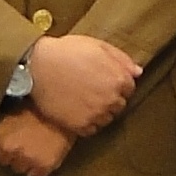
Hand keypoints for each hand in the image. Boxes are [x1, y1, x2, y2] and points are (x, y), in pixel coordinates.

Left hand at [0, 108, 71, 175]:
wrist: (65, 109)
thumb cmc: (37, 106)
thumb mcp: (8, 112)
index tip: (6, 132)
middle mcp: (9, 150)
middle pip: (2, 159)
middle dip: (9, 151)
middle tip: (22, 138)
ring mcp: (26, 160)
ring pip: (18, 168)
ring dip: (23, 160)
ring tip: (34, 146)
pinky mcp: (44, 167)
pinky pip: (35, 175)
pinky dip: (37, 169)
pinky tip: (43, 155)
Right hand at [26, 34, 142, 136]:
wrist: (37, 66)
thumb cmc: (66, 52)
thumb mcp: (97, 46)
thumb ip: (121, 59)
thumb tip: (138, 72)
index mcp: (120, 79)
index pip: (128, 89)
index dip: (114, 83)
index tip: (100, 80)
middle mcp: (112, 99)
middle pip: (119, 105)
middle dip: (108, 98)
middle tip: (89, 90)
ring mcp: (97, 114)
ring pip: (106, 119)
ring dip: (98, 112)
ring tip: (80, 100)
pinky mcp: (81, 126)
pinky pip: (91, 130)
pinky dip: (86, 122)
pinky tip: (75, 110)